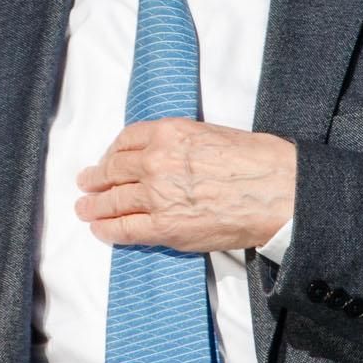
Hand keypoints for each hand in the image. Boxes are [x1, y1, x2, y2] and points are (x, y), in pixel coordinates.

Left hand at [75, 119, 296, 252]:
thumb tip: (172, 158)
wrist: (278, 191)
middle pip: (113, 170)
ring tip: (84, 209)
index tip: (107, 160)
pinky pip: (124, 229)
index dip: (111, 153)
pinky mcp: (164, 226)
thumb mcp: (213, 134)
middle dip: (96, 178)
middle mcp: (156, 160)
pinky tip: (99, 230)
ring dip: (94, 206)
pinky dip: (107, 230)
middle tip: (86, 183)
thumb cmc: (258, 161)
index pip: (126, 140)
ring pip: (113, 200)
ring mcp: (156, 195)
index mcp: (169, 133)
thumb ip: (183, 145)